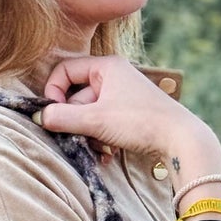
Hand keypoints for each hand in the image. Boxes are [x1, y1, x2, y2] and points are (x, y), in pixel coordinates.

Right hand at [35, 52, 218, 168]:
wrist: (182, 140)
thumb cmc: (140, 122)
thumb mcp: (95, 120)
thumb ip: (62, 118)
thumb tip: (38, 117)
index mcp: (106, 66)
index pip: (64, 70)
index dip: (54, 92)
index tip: (53, 115)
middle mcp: (115, 76)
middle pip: (76, 96)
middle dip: (75, 121)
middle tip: (78, 138)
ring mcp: (123, 95)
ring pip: (89, 114)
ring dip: (88, 134)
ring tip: (100, 148)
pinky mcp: (130, 114)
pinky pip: (104, 123)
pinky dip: (101, 138)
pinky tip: (108, 154)